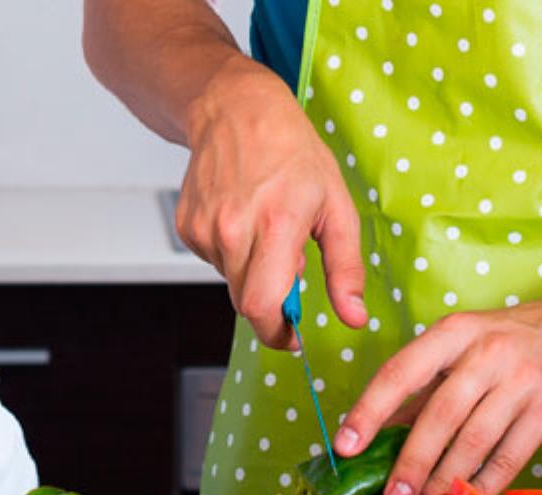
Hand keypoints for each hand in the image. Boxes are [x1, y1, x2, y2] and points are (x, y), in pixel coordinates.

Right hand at [176, 58, 367, 347]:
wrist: (234, 110)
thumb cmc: (292, 152)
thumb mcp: (337, 206)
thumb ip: (346, 268)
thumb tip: (354, 317)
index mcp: (276, 225)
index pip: (262, 306)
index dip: (277, 333)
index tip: (292, 337)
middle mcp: (233, 230)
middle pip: (246, 302)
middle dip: (271, 301)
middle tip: (290, 270)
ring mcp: (204, 230)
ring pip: (231, 282)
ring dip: (252, 272)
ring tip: (265, 229)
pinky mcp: (187, 228)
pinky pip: (213, 263)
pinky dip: (232, 254)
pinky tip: (242, 218)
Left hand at [334, 296, 541, 494]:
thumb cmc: (510, 341)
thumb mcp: (461, 347)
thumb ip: (422, 388)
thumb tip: (376, 434)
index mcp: (453, 334)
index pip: (400, 372)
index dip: (369, 411)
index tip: (344, 446)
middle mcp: (486, 354)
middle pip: (439, 415)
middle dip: (410, 460)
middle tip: (389, 494)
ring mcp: (521, 383)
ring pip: (473, 441)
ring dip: (442, 479)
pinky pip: (509, 457)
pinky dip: (483, 484)